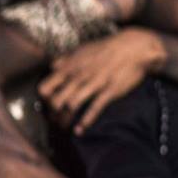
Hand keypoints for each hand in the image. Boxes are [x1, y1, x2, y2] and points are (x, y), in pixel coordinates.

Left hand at [39, 30, 160, 132]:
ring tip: (63, 127)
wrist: (133, 47)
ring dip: (65, 120)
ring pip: (71, 106)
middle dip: (52, 114)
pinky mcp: (109, 91)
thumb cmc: (106, 49)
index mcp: (69, 67)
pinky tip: (79, 130)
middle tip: (54, 120)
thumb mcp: (81, 50)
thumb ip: (65, 60)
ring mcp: (93, 84)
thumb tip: (52, 66)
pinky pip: (94, 108)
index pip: (45, 87)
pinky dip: (85, 121)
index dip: (44, 99)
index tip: (47, 104)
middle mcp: (78, 76)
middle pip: (56, 101)